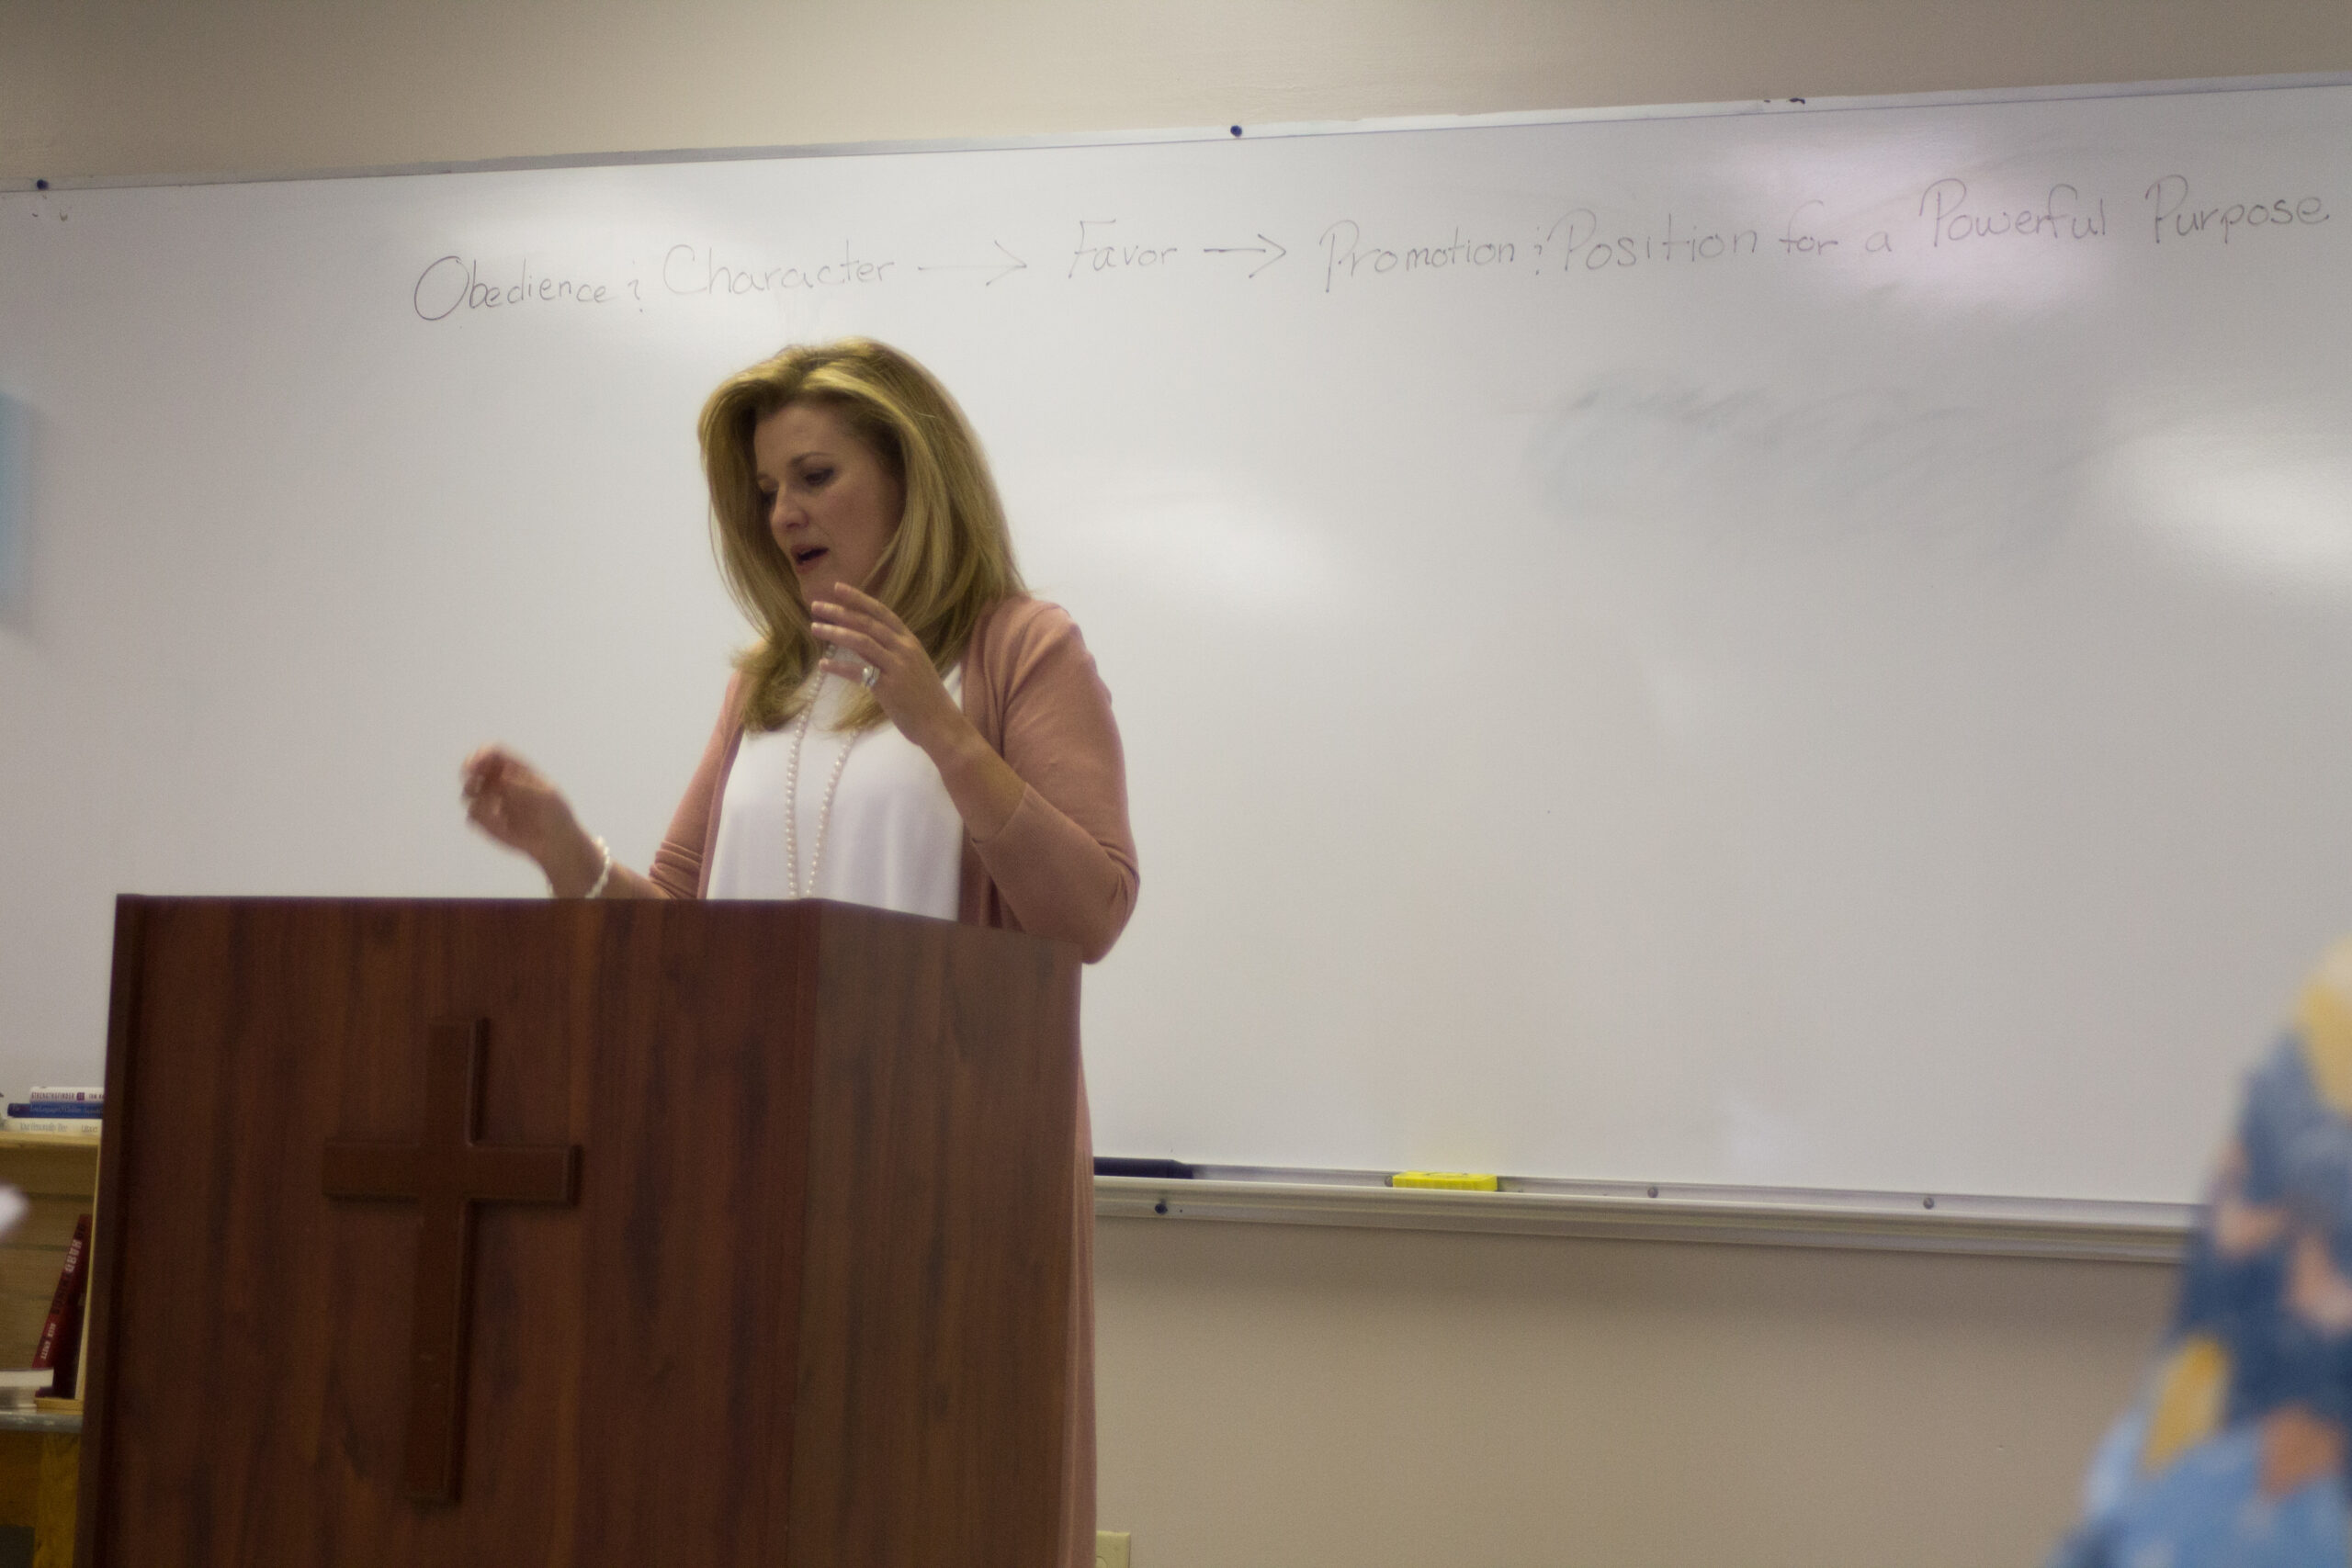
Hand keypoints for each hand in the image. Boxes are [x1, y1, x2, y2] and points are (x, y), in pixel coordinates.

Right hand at [460, 745, 600, 891]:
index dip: (481, 754)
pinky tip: (502, 825)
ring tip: (494, 807)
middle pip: (473, 767)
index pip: (492, 753)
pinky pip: (472, 815)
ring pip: (468, 791)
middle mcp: (498, 782)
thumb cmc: (555, 815)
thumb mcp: (547, 798)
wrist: (554, 843)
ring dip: (473, 795)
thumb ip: (525, 788)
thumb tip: (503, 778)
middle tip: (474, 781)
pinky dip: (481, 818)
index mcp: (515, 769)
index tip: (475, 763)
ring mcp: (490, 801)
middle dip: (468, 771)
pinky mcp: (485, 821)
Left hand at [808, 584, 967, 756]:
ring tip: (815, 628)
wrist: (941, 723)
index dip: (859, 598)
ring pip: (862, 642)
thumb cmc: (926, 697)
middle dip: (840, 612)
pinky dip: (839, 667)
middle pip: (867, 623)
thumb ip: (890, 650)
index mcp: (910, 641)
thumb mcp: (912, 665)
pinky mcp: (889, 687)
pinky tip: (823, 665)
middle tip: (817, 605)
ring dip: (835, 633)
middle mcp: (904, 649)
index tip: (838, 587)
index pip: (881, 612)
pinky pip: (859, 672)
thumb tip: (861, 639)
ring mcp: (897, 667)